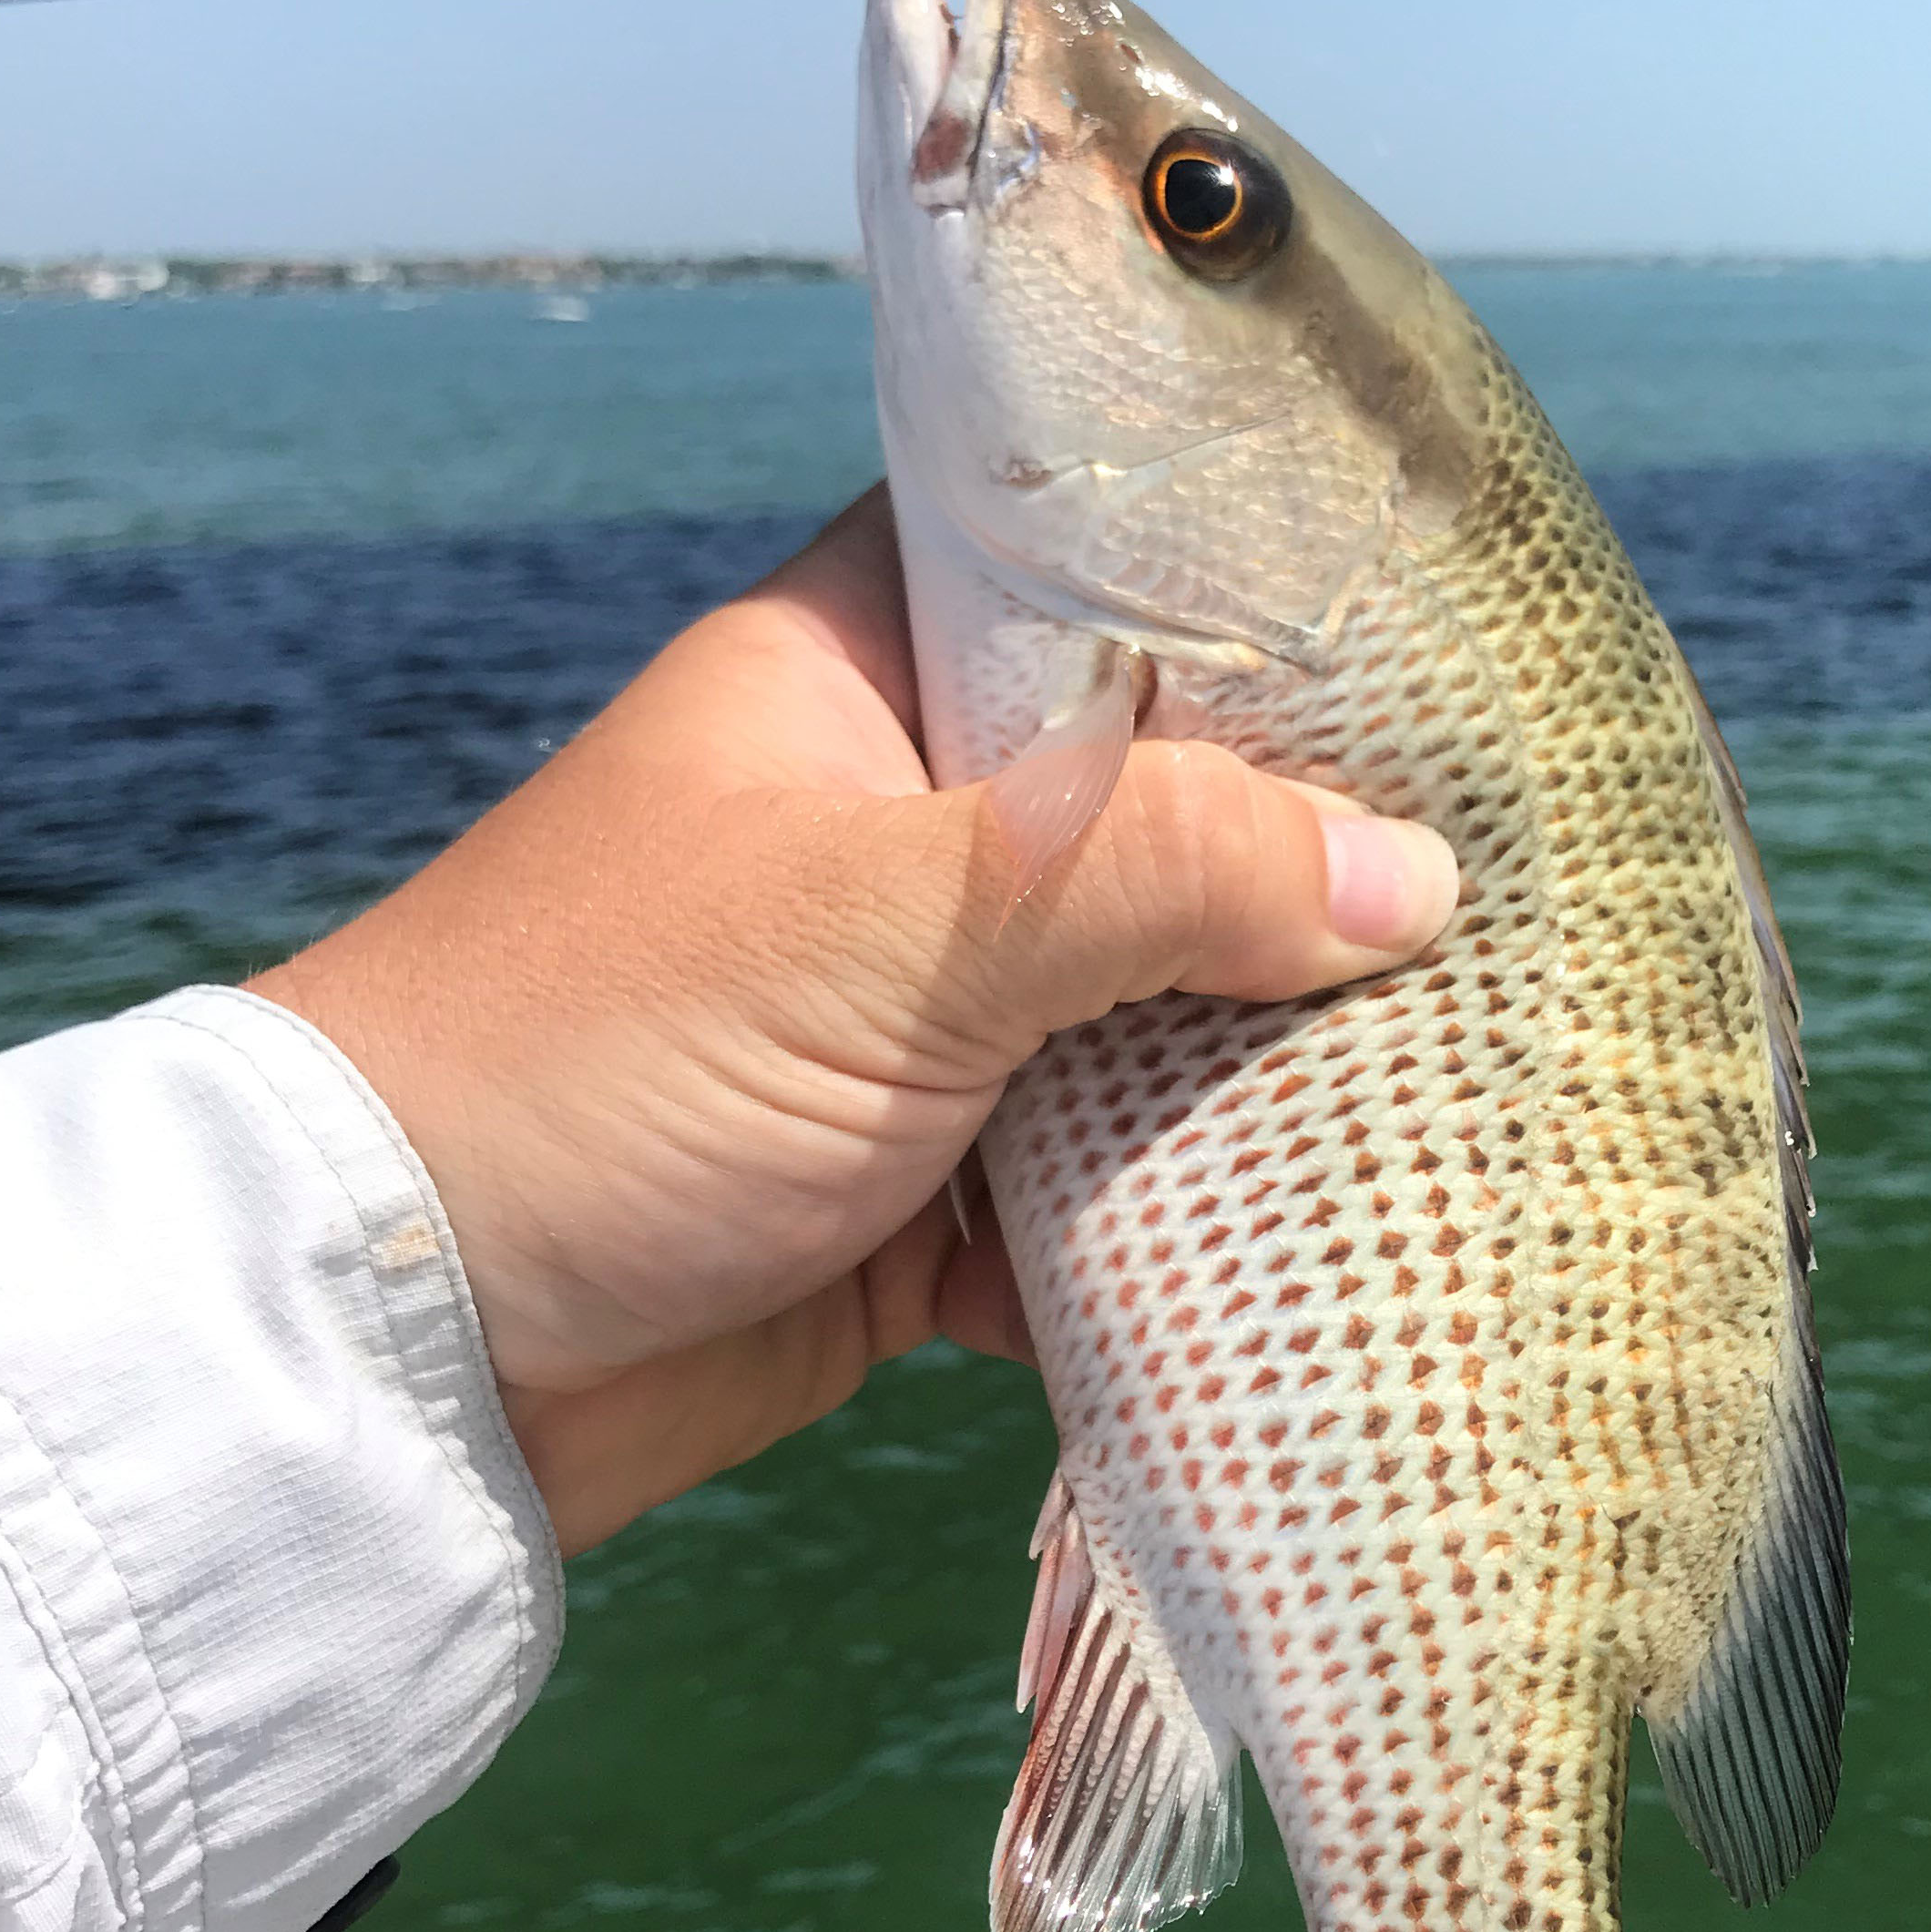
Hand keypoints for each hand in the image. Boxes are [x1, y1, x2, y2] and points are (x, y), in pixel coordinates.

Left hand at [255, 487, 1457, 1556]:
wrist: (402, 1352)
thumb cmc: (609, 1056)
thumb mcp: (894, 922)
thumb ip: (1157, 872)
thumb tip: (1416, 882)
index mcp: (862, 679)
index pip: (1097, 579)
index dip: (1269, 604)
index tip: (1457, 647)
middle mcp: (899, 832)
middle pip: (1162, 821)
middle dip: (1315, 878)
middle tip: (1528, 888)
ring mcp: (913, 1019)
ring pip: (1147, 1020)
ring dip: (1268, 1075)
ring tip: (1476, 1076)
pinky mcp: (915, 1197)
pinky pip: (1096, 1199)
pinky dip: (1184, 1234)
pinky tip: (1333, 1246)